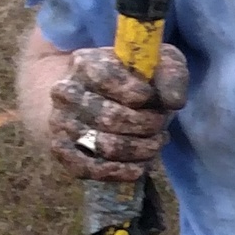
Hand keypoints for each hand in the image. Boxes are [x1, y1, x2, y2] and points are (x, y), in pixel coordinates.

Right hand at [47, 45, 188, 182]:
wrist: (94, 96)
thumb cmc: (133, 79)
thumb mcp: (158, 64)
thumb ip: (172, 75)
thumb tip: (174, 102)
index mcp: (85, 63)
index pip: (109, 78)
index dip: (140, 93)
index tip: (152, 97)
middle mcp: (65, 93)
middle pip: (111, 117)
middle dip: (148, 124)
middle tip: (160, 124)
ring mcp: (60, 123)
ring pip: (106, 146)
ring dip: (141, 149)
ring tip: (156, 142)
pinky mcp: (62, 151)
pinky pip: (90, 169)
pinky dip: (121, 172)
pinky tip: (140, 166)